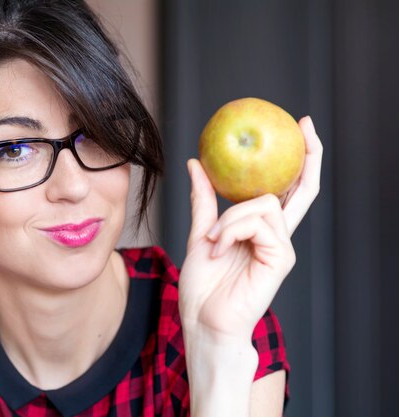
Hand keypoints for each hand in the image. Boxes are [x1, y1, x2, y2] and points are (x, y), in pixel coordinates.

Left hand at [179, 116, 322, 344]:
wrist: (203, 321)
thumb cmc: (204, 286)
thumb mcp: (201, 234)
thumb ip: (203, 201)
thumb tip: (195, 164)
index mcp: (261, 230)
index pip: (287, 190)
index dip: (299, 160)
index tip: (299, 128)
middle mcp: (277, 235)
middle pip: (301, 189)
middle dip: (308, 155)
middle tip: (304, 125)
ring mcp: (282, 247)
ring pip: (262, 204)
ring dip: (229, 219)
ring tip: (213, 242)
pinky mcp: (281, 258)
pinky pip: (256, 223)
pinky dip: (230, 231)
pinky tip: (219, 250)